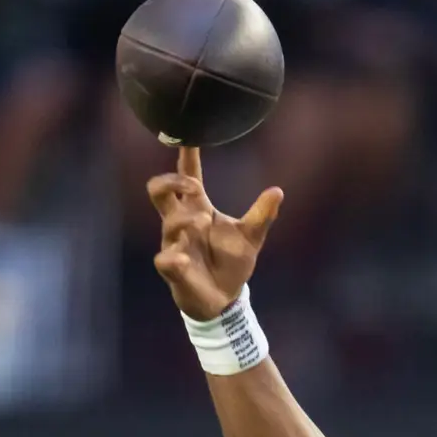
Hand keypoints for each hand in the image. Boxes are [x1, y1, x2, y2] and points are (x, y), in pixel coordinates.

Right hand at [148, 145, 281, 321]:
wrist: (225, 300)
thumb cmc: (232, 264)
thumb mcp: (251, 238)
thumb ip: (261, 215)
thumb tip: (278, 191)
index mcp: (198, 210)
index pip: (188, 177)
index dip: (186, 157)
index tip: (187, 137)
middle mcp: (181, 223)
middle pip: (159, 191)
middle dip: (172, 181)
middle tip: (196, 186)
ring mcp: (175, 244)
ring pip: (167, 222)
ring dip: (184, 219)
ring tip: (203, 222)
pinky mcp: (173, 269)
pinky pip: (165, 259)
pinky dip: (174, 258)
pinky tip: (184, 258)